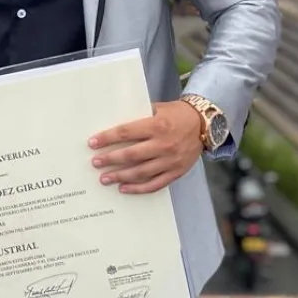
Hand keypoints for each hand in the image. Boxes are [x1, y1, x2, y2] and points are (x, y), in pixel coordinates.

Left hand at [87, 101, 203, 193]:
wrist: (204, 124)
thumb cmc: (177, 114)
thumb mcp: (158, 108)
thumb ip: (139, 116)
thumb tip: (116, 126)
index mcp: (157, 126)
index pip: (126, 133)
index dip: (107, 138)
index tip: (92, 143)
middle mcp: (163, 145)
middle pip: (131, 155)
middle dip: (110, 159)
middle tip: (95, 163)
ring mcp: (170, 161)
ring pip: (141, 172)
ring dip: (120, 176)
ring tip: (105, 178)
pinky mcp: (176, 172)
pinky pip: (155, 184)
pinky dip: (139, 188)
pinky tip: (124, 188)